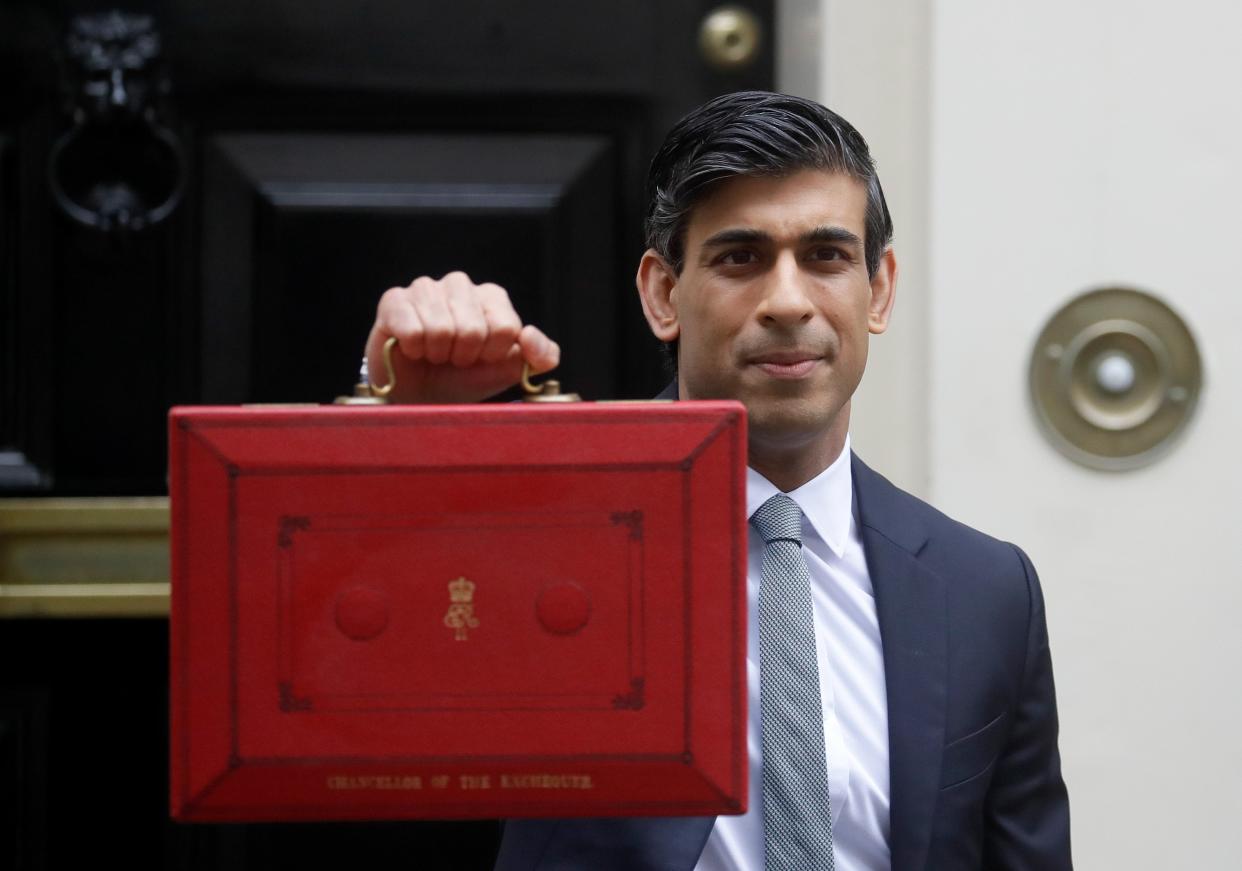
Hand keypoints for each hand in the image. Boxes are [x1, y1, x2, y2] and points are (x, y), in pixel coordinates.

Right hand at [364, 272, 559, 403]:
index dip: (492, 354)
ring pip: (442, 329)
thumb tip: (529, 335)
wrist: (421, 396)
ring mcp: (425, 288)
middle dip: (464, 356)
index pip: (506, 328)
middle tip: (453, 358)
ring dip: (438, 354)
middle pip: (474, 329)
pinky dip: (413, 350)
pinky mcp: (394, 300)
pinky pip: (411, 330)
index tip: (480, 358)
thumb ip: (541, 355)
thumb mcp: (511, 370)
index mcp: (492, 297)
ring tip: (434, 353)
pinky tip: (411, 348)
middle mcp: (460, 284)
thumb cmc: (466, 377)